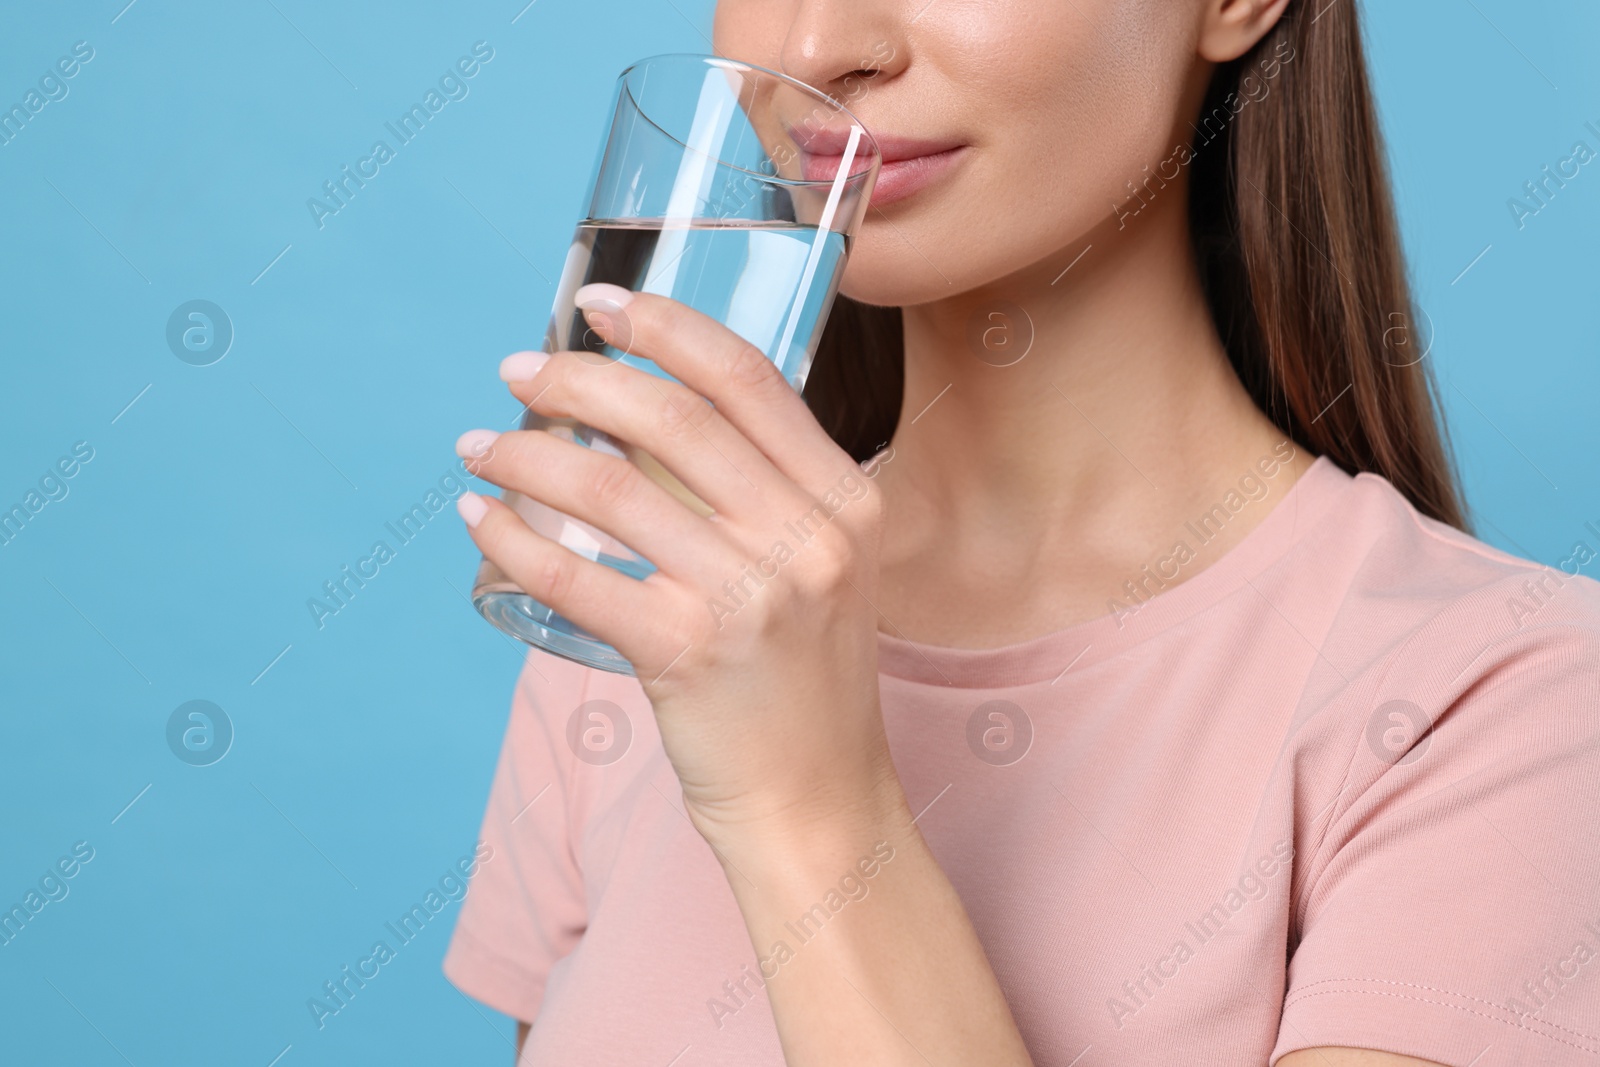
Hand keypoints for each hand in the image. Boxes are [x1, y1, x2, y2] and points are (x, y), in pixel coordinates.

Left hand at [455, 283, 902, 849]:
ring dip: (523, 455)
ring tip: (479, 447)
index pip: (747, 378)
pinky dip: (508, 538)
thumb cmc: (805, 677)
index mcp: (843, 497)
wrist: (818, 799)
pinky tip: (478, 519)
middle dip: (576, 379)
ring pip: (605, 488)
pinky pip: (571, 574)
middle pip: (669, 418)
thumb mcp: (823, 566)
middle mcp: (804, 537)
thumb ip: (765, 491)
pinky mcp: (684, 654)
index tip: (600, 302)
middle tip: (517, 374)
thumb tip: (646, 412)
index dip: (666, 326)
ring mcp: (748, 596)